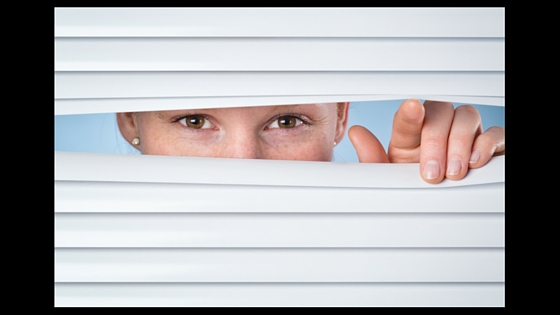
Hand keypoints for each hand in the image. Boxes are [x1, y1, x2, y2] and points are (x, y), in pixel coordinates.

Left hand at [347, 99, 504, 183]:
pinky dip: (486, 144)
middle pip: (440, 111)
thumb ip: (374, 159)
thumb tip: (356, 133)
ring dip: (459, 143)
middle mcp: (439, 128)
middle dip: (435, 141)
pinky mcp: (490, 145)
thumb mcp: (391, 180)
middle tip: (431, 173)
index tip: (411, 109)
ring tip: (453, 173)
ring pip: (467, 116)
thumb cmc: (414, 191)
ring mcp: (466, 134)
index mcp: (411, 135)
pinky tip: (475, 162)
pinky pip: (495, 133)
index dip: (410, 112)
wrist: (443, 214)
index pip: (409, 115)